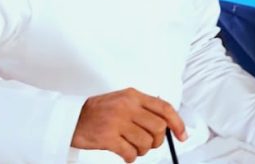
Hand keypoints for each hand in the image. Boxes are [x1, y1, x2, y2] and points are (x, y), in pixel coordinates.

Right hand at [71, 88, 185, 162]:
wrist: (71, 118)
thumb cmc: (99, 111)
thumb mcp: (123, 100)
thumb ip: (143, 107)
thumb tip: (168, 123)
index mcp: (133, 96)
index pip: (165, 108)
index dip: (177, 123)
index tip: (182, 135)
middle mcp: (127, 107)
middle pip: (158, 128)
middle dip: (157, 141)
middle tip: (149, 144)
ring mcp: (117, 122)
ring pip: (145, 142)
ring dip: (143, 150)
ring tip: (134, 148)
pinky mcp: (107, 137)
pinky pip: (130, 153)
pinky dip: (131, 157)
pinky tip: (126, 154)